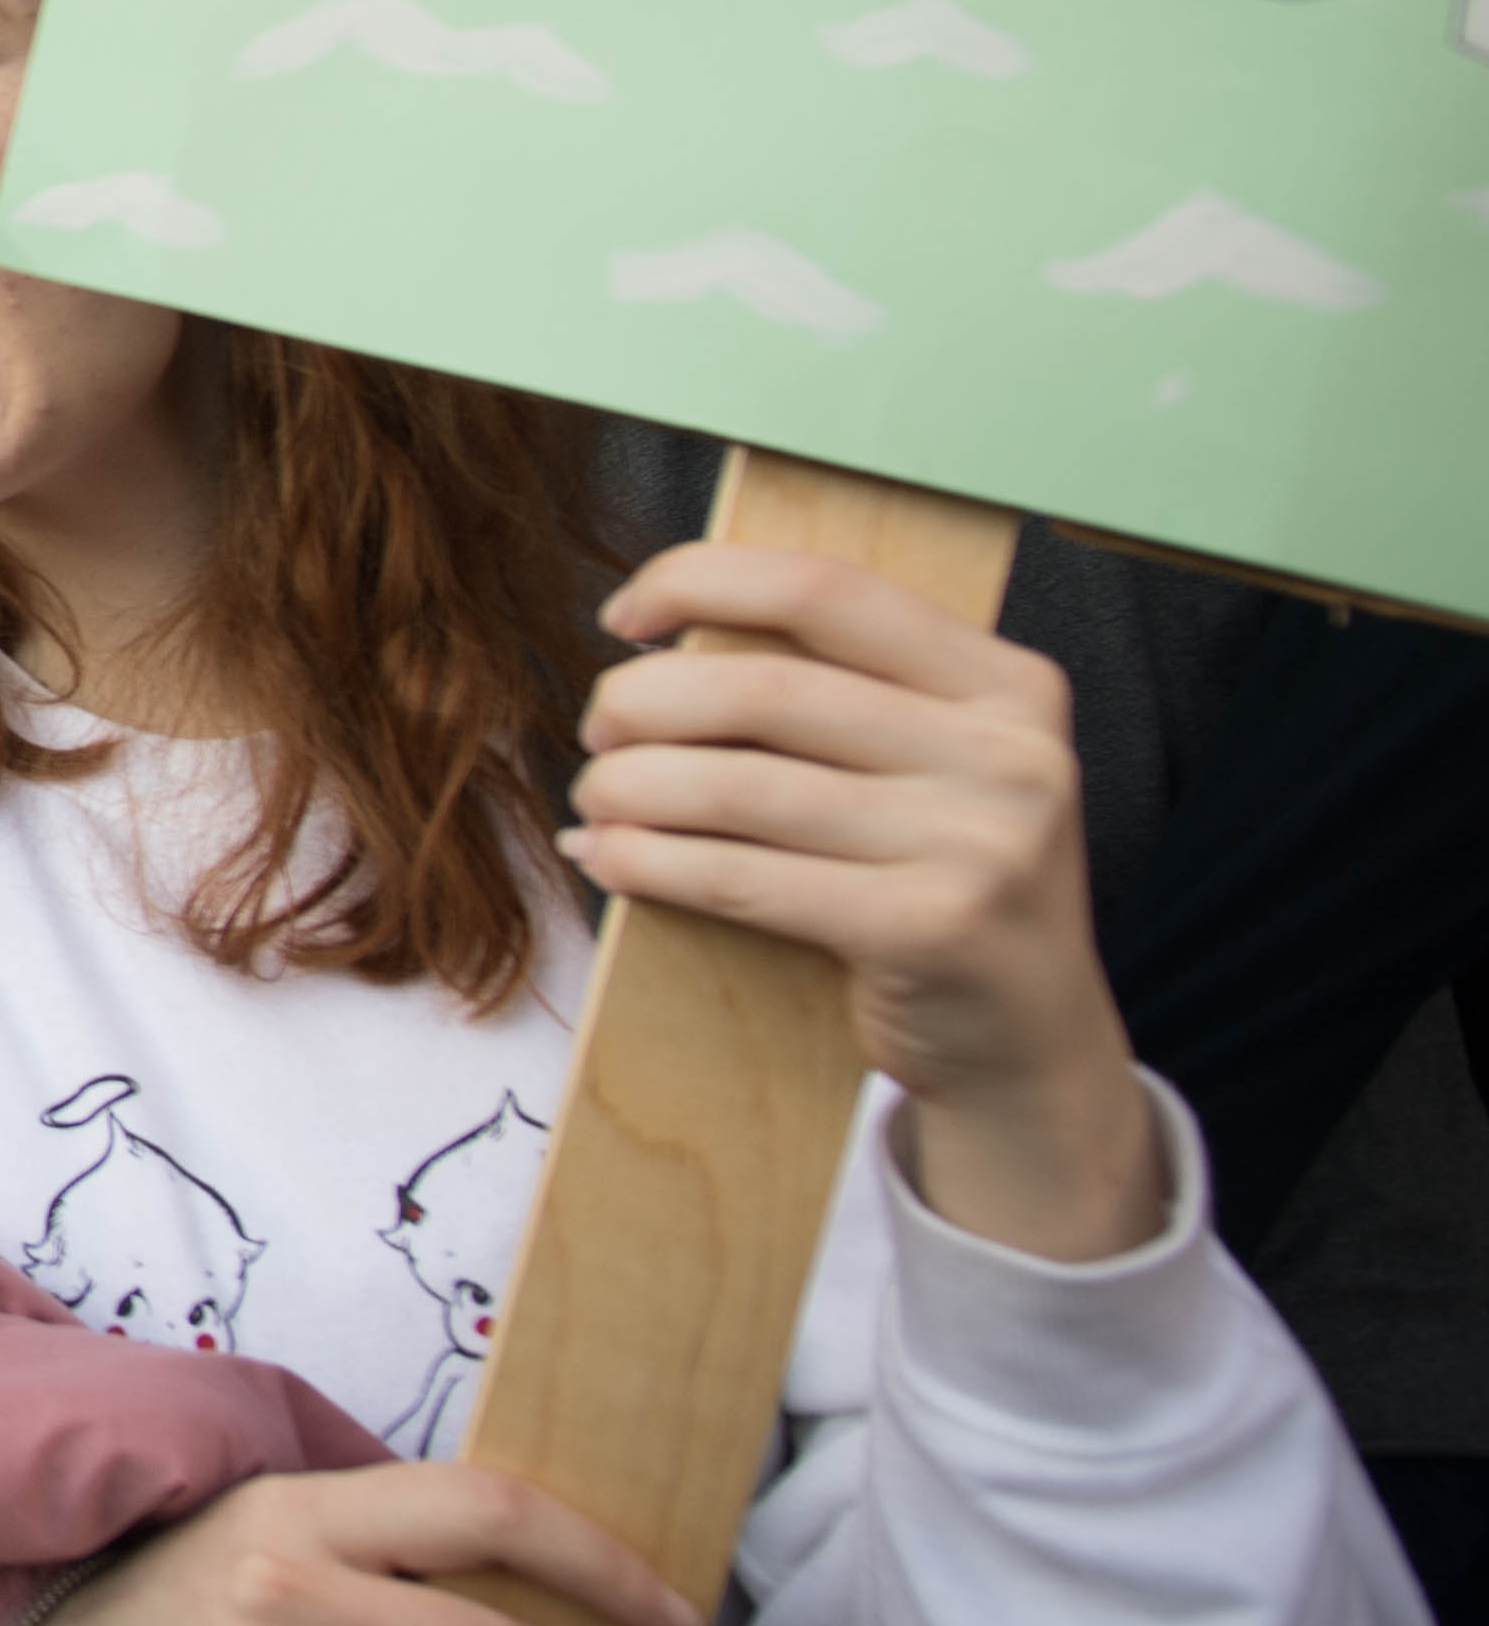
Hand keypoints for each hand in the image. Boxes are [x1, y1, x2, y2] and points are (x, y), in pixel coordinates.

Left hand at [568, 542, 1164, 1259]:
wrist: (1033, 1043)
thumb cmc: (944, 882)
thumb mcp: (932, 767)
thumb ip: (839, 695)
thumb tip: (654, 641)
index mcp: (1009, 684)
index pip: (825, 589)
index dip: (700, 582)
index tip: (622, 617)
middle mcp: (1011, 754)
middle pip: (765, 690)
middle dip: (643, 702)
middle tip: (596, 732)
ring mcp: (981, 845)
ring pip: (741, 786)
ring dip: (630, 787)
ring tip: (593, 800)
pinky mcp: (930, 931)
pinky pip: (746, 878)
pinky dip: (652, 862)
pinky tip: (607, 857)